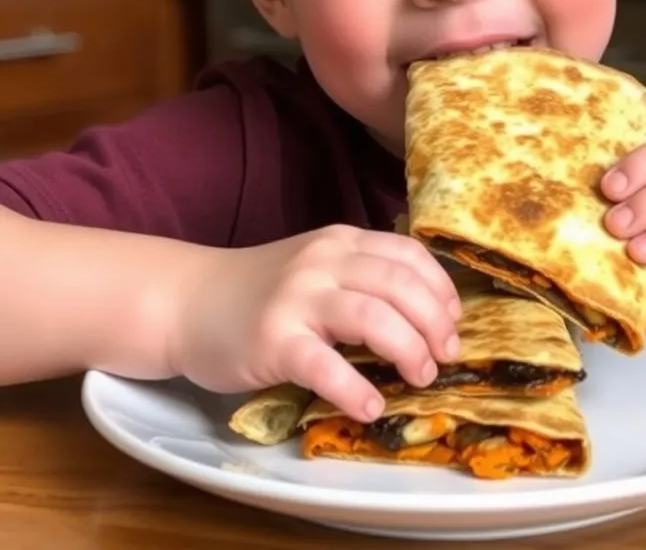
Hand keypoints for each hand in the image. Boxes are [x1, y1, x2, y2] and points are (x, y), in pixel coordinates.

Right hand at [170, 225, 461, 422]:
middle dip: (434, 323)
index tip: (454, 322)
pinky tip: (371, 406)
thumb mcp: (317, 265)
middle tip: (445, 356)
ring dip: (408, 349)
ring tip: (421, 377)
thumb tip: (428, 314)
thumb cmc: (262, 290)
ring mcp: (296, 298)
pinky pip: (324, 365)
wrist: (188, 301)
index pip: (408, 255)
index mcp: (341, 241)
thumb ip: (362, 277)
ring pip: (373, 317)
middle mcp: (323, 262)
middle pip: (400, 285)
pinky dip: (355, 388)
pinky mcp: (272, 340)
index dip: (441, 290)